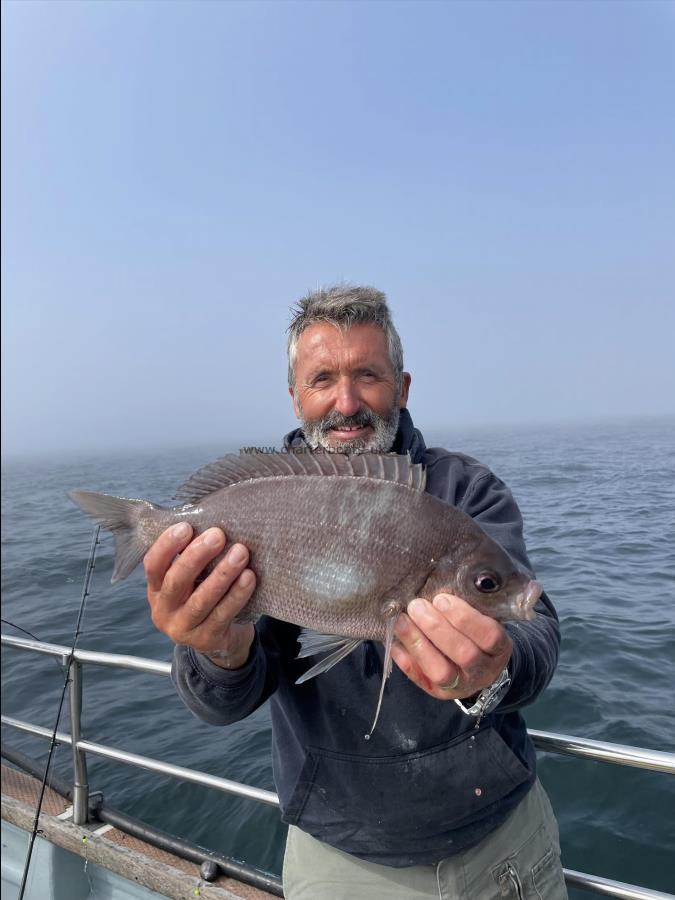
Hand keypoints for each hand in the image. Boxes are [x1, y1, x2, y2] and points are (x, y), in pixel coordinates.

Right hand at [144, 523, 255, 668]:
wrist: (221, 639)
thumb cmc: (205, 596)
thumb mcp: (191, 580)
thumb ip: (192, 557)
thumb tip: (212, 523)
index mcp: (156, 590)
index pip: (153, 565)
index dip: (166, 545)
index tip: (186, 526)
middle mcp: (164, 611)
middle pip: (176, 581)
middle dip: (197, 556)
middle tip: (218, 535)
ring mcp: (183, 629)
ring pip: (202, 600)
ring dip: (222, 574)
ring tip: (240, 553)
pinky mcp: (206, 640)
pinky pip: (223, 615)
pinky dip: (237, 595)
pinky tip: (249, 577)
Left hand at [392, 593, 511, 700]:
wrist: (480, 668)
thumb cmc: (477, 633)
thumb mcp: (484, 619)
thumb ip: (469, 607)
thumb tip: (436, 588)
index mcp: (499, 649)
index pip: (489, 636)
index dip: (464, 617)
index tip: (441, 599)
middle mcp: (483, 671)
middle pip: (464, 654)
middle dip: (436, 628)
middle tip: (416, 606)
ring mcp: (462, 685)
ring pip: (442, 672)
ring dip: (418, 644)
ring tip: (402, 621)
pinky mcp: (440, 693)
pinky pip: (422, 681)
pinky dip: (407, 661)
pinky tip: (396, 643)